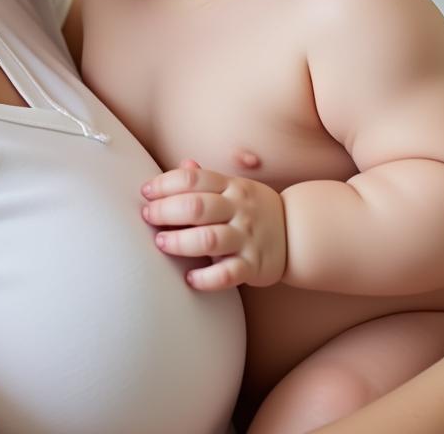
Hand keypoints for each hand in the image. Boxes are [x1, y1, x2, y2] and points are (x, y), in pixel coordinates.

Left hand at [141, 161, 286, 290]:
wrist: (297, 233)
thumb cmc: (252, 209)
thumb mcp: (233, 187)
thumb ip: (205, 179)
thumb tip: (182, 164)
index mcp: (230, 186)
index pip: (193, 179)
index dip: (165, 183)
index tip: (146, 192)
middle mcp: (238, 209)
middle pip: (197, 207)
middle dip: (165, 211)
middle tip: (147, 216)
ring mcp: (247, 237)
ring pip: (210, 239)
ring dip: (180, 242)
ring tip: (161, 243)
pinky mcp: (254, 266)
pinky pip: (229, 273)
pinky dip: (207, 278)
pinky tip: (190, 278)